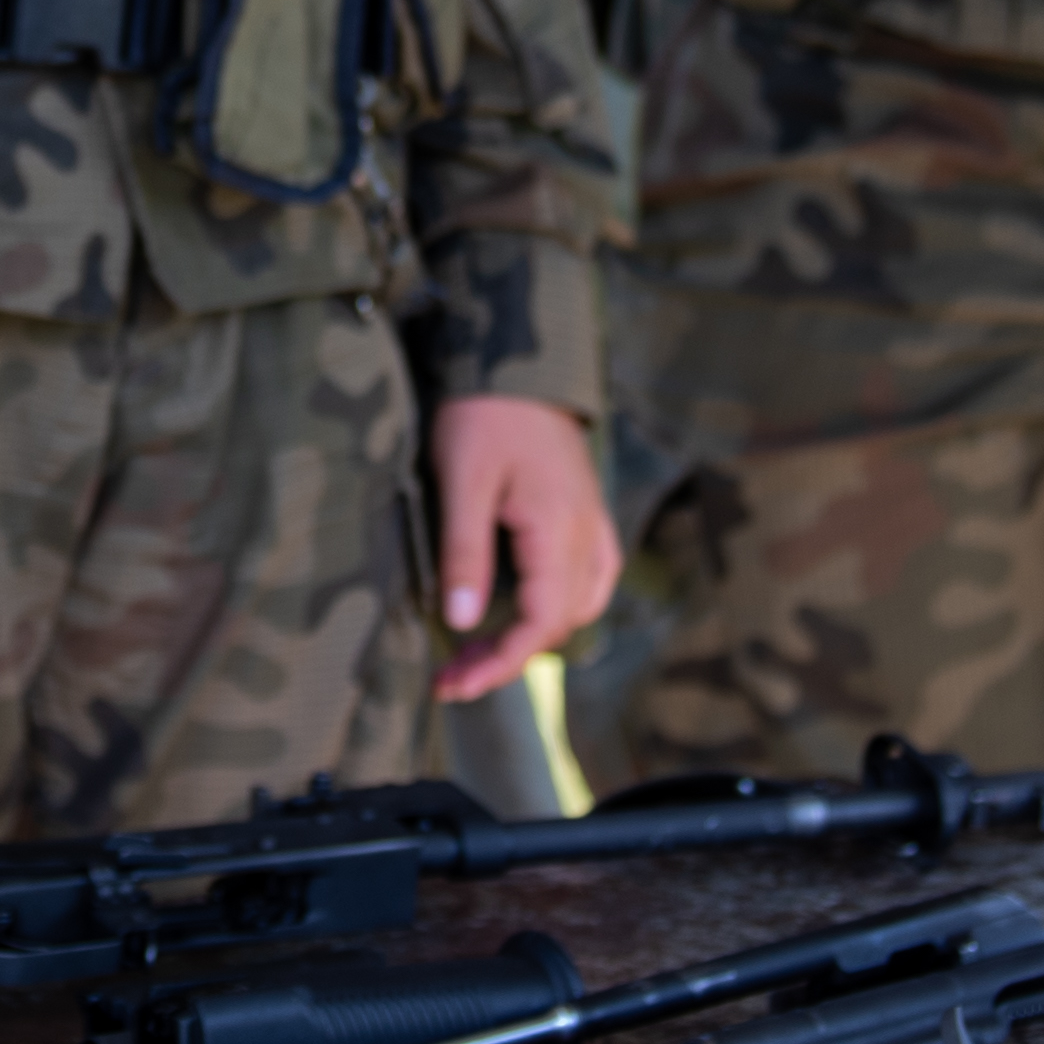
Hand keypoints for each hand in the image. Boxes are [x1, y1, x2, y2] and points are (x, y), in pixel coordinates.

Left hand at [426, 392, 615, 702]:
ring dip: (534, 636)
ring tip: (480, 650)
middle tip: (451, 671)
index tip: (454, 684)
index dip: (500, 664)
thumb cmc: (485, 412)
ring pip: (579, 606)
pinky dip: (561, 606)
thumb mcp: (462, 480)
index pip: (540, 625)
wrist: (518, 358)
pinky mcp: (587, 512)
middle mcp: (587, 536)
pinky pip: (590, 578)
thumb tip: (462, 622)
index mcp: (559, 532)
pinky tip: (528, 608)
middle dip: (508, 657)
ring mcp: (593, 523)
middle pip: (560, 624)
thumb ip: (464, 552)